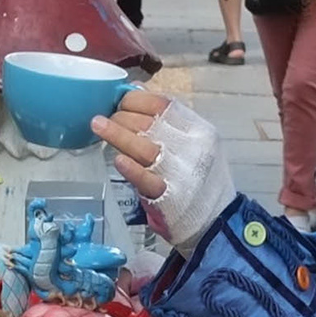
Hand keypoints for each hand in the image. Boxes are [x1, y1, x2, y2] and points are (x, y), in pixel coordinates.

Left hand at [88, 87, 235, 249]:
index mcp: (200, 130)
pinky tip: (117, 160)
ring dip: (118, 134)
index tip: (119, 101)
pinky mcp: (171, 197)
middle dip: (122, 117)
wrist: (217, 221)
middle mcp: (193, 148)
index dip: (136, 100)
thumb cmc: (199, 180)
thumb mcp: (194, 144)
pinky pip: (147, 180)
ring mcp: (182, 173)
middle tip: (104, 119)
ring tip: (98, 125)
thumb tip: (134, 95)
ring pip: (145, 147)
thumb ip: (168, 123)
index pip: (165, 105)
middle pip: (152, 123)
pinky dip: (131, 169)